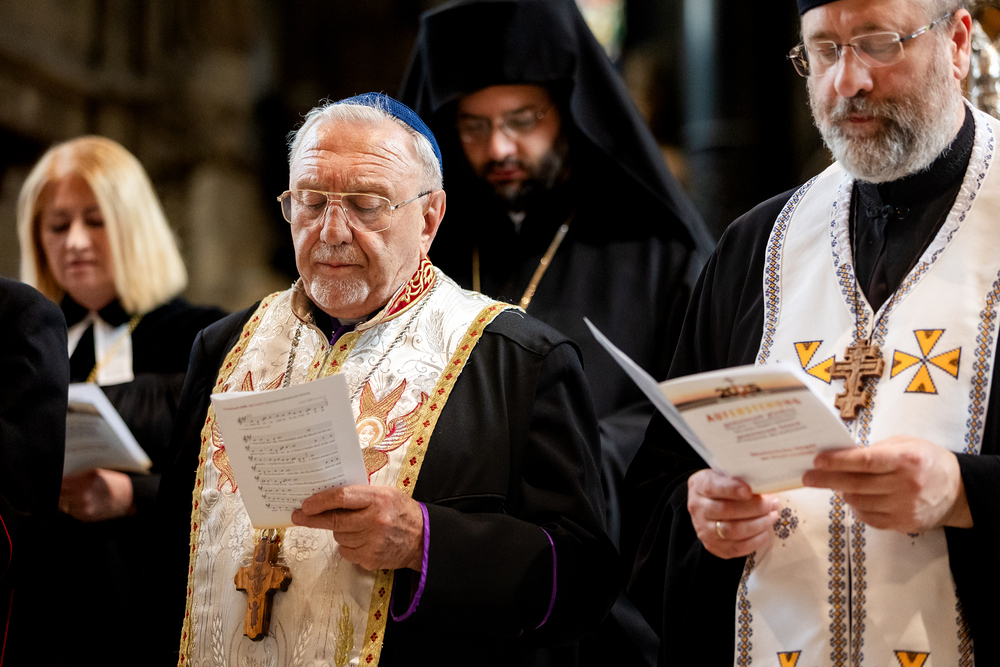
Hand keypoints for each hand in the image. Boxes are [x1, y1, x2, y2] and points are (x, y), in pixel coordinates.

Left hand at [59, 469, 135, 521]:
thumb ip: (78, 476)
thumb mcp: (97, 473)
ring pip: (63, 504)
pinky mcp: (85, 517)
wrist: (129, 498)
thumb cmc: (114, 483)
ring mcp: (82, 509)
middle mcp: (81, 498)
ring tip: (73, 494)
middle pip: (59, 494)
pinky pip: (70, 511)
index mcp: (84, 484)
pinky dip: (72, 506)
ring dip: (65, 498)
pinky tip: (81, 501)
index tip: (57, 478)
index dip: (58, 480)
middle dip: (61, 490)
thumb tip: (63, 477)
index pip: (60, 483)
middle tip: (64, 486)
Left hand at [291, 485, 423, 570]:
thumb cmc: (400, 511)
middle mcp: (374, 520)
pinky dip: (347, 545)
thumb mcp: (384, 494)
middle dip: (313, 519)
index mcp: (378, 499)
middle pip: (335, 521)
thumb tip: (327, 497)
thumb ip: (359, 495)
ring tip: (354, 526)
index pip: (342, 497)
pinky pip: (346, 551)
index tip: (306, 504)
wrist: (422, 538)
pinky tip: (361, 540)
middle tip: (299, 516)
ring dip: (339, 531)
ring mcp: (372, 542)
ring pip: (339, 536)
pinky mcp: (370, 559)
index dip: (321, 501)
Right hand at [687, 469, 779, 558]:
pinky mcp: (713, 546)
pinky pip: (737, 548)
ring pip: (733, 531)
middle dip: (755, 508)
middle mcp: (698, 508)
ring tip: (772, 516)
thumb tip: (763, 484)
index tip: (750, 490)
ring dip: (758, 524)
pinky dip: (755, 540)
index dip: (732, 489)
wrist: (705, 506)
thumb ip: (737, 477)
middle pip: (726, 510)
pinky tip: (765, 530)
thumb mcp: (723, 474)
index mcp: (699, 486)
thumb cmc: (721, 487)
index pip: (713, 486)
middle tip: (772, 503)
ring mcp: (704, 530)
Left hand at [802, 435, 971, 532]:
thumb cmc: (926, 460)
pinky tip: (855, 498)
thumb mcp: (906, 444)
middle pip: (856, 484)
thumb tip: (841, 454)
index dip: (838, 462)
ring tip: (839, 484)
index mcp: (906, 460)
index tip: (817, 461)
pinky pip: (869, 518)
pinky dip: (857, 508)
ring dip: (843, 492)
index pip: (865, 462)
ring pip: (859, 502)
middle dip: (827, 479)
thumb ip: (876, 449)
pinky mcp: (903, 524)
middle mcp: (906, 485)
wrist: (958, 490)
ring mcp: (905, 507)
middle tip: (807, 477)